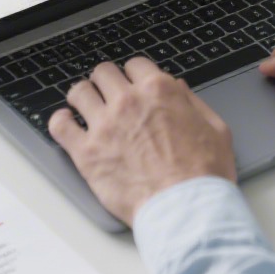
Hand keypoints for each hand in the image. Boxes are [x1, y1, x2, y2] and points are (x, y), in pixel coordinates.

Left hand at [49, 57, 236, 224]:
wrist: (185, 208)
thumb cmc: (203, 174)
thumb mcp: (215, 128)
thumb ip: (193, 103)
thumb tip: (178, 88)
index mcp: (159, 91)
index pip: (136, 65)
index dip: (136, 75)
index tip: (134, 85)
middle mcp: (128, 102)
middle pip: (104, 73)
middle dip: (108, 82)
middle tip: (110, 96)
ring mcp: (104, 126)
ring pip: (79, 92)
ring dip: (83, 97)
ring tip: (86, 107)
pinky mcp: (86, 153)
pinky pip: (59, 125)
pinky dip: (60, 121)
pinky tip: (67, 124)